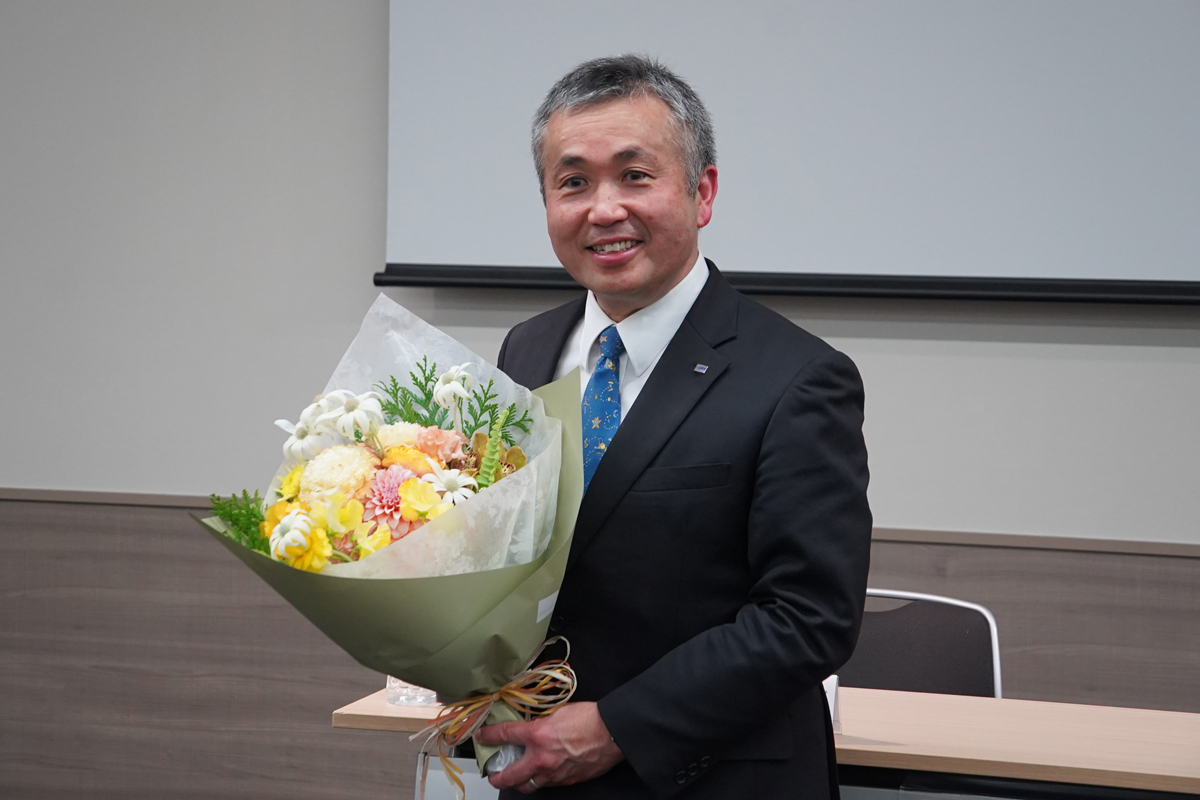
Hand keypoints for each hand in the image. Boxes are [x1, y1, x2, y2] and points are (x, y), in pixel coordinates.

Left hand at [475, 702, 623, 792]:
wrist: (613, 733)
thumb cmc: (590, 718)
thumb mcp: (558, 712)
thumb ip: (540, 722)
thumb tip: (530, 726)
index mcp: (538, 735)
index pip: (504, 735)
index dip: (488, 736)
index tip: (482, 736)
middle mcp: (542, 758)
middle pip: (508, 776)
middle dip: (496, 777)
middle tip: (493, 774)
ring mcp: (554, 773)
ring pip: (527, 786)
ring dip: (519, 783)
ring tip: (516, 777)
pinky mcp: (566, 781)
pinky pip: (547, 785)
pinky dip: (541, 781)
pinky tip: (541, 774)